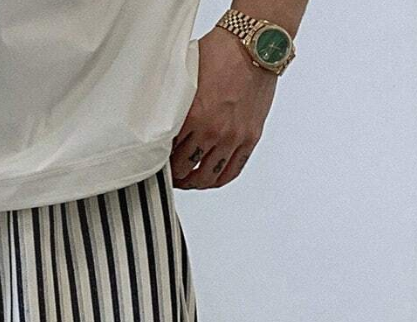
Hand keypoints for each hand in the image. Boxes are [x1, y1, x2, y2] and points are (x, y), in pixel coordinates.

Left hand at [171, 27, 275, 188]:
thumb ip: (176, 104)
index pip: (171, 154)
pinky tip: (211, 178)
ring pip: (209, 176)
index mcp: (195, 117)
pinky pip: (233, 170)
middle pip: (187, 170)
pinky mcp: (250, 138)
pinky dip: (219, 179)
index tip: (160, 162)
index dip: (163, 162)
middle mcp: (214, 131)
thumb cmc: (223, 53)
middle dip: (176, 176)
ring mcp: (234, 137)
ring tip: (189, 179)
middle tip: (171, 174)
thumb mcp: (188, 78)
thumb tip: (162, 122)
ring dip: (195, 182)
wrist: (255, 45)